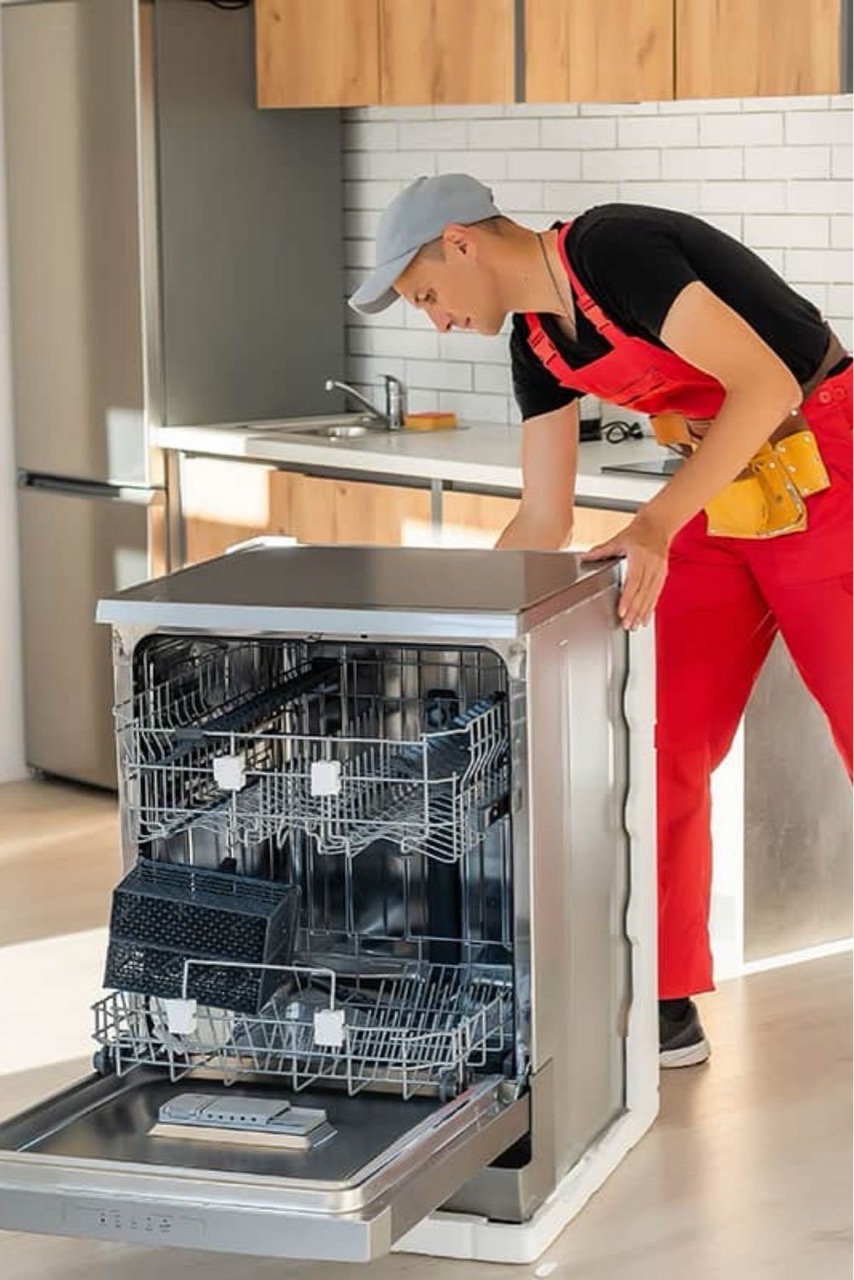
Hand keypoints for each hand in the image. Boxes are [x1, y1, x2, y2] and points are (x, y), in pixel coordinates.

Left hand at [580, 512, 670, 628]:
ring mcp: (659, 570)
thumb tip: (585, 557)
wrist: (658, 525)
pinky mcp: (663, 574)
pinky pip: (657, 593)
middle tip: (627, 624)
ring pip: (651, 595)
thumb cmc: (638, 532)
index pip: (634, 581)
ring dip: (643, 612)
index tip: (623, 611)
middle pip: (643, 592)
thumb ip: (601, 550)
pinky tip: (645, 617)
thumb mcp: (618, 539)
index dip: (628, 598)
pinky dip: (651, 607)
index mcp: (640, 555)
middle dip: (635, 611)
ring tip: (635, 625)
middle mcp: (652, 564)